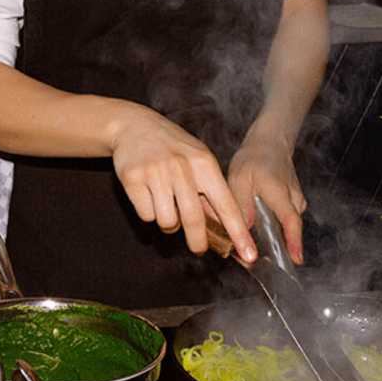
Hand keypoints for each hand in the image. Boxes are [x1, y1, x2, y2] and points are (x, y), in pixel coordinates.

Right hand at [108, 101, 255, 260]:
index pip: (226, 205)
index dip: (238, 233)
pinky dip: (148, 212)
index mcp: (203, 163)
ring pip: (167, 221)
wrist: (133, 125)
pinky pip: (146, 215)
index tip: (249, 255)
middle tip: (198, 248)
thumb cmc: (171, 147)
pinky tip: (148, 194)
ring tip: (166, 205)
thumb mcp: (197, 160)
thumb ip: (210, 191)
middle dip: (198, 241)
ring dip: (168, 223)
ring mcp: (156, 171)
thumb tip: (225, 227)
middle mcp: (181, 167)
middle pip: (194, 219)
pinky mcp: (133, 177)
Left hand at [228, 124, 307, 264]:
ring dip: (275, 238)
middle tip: (261, 263)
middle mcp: (294, 199)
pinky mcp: (295, 203)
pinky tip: (260, 232)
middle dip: (277, 248)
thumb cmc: (253, 159)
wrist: (269, 144)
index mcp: (280, 192)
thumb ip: (242, 204)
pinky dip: (275, 227)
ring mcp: (297, 201)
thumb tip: (245, 228)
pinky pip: (286, 219)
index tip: (295, 260)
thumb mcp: (240, 178)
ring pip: (287, 225)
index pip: (291, 221)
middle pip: (289, 229)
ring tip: (256, 250)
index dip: (293, 242)